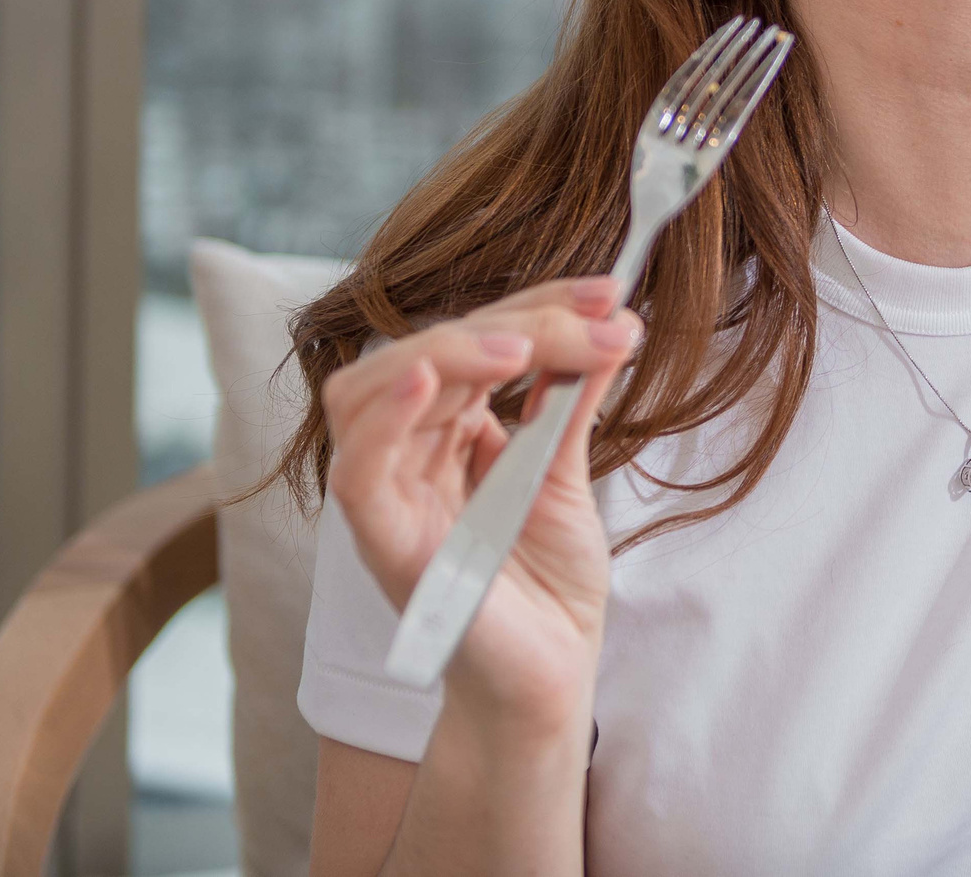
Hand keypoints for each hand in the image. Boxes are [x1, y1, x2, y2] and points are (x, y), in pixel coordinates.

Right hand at [321, 277, 642, 730]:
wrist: (550, 677)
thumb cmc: (548, 586)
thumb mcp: (568, 473)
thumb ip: (573, 399)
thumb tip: (613, 320)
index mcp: (448, 434)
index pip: (473, 342)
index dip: (536, 304)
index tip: (608, 292)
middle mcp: (409, 456)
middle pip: (428, 353)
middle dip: (515, 320)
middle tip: (596, 315)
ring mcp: (390, 498)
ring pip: (375, 391)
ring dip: (451, 353)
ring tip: (524, 347)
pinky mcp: (384, 544)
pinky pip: (357, 472)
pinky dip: (385, 420)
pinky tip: (429, 383)